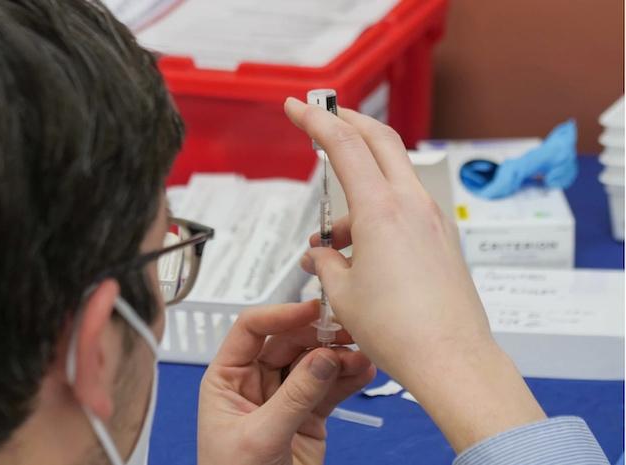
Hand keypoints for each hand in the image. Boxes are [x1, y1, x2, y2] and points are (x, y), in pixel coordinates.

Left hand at [198, 300, 374, 464]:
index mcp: (227, 378)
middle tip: (346, 332)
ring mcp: (283, 397)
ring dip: (338, 357)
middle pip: (288, 341)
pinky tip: (363, 371)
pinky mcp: (308, 415)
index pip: (251, 330)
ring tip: (361, 355)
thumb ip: (293, 396)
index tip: (311, 310)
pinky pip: (329, 389)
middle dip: (318, 336)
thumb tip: (322, 358)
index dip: (280, 315)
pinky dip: (348, 379)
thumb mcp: (259, 437)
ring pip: (313, 363)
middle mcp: (254, 382)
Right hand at [284, 98, 545, 451]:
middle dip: (348, 123)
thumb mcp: (342, 293)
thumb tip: (321, 256)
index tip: (296, 107)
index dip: (315, 120)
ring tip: (330, 242)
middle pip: (380, 140)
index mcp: (381, 209)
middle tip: (323, 121)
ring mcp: (432, 219)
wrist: (451, 359)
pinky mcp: (441, 239)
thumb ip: (326, 263)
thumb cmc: (399, 330)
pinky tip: (359, 253)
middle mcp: (411, 204)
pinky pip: (404, 209)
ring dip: (357, 191)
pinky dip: (378, 214)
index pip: (343, 144)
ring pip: (391, 178)